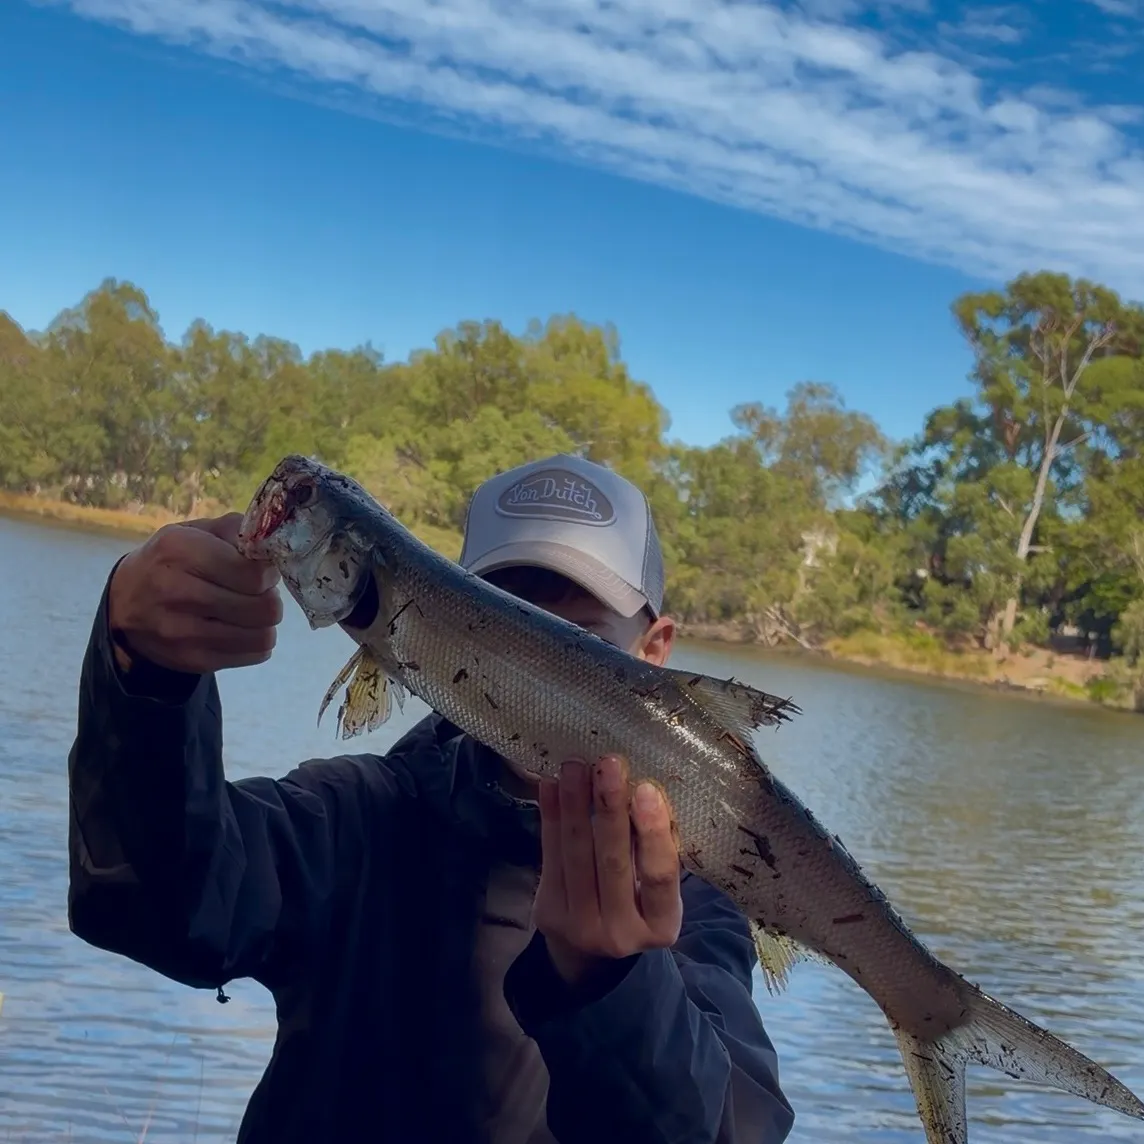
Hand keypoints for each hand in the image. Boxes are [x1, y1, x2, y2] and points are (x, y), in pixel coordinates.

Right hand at [108, 513, 282, 674]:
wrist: (124, 605)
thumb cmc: (171, 561)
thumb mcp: (195, 532)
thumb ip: (237, 531)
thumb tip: (271, 549)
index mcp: (180, 551)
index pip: (253, 574)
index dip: (268, 573)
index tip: (262, 571)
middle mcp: (178, 592)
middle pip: (262, 608)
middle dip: (269, 598)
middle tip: (258, 593)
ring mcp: (182, 632)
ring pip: (262, 636)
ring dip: (265, 623)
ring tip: (250, 611)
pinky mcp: (192, 660)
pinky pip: (253, 656)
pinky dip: (256, 642)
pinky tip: (240, 629)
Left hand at [533, 755, 682, 986]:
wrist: (588, 951)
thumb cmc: (635, 903)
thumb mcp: (656, 890)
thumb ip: (653, 850)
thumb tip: (642, 786)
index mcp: (661, 926)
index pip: (660, 876)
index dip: (652, 833)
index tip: (647, 789)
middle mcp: (621, 934)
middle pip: (613, 862)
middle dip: (610, 808)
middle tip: (609, 764)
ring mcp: (580, 926)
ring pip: (577, 855)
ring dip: (574, 804)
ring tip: (575, 766)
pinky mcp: (549, 913)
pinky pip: (549, 856)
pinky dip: (550, 817)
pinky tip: (549, 785)